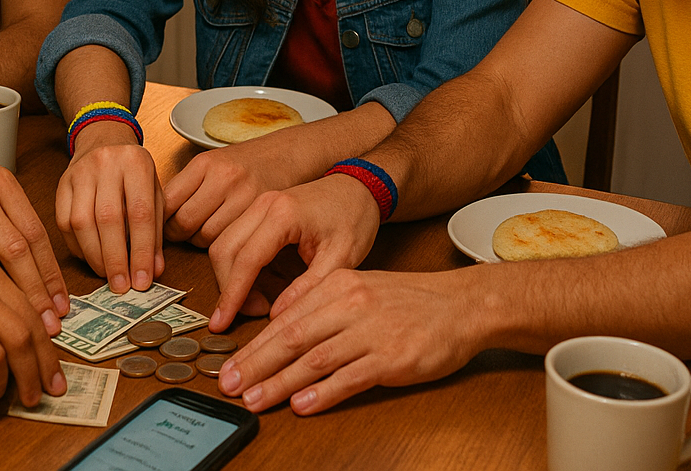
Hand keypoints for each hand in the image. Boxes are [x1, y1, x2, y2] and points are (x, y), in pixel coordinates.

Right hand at [0, 146, 68, 330]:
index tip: (59, 305)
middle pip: (14, 250)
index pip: (35, 234)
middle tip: (47, 325)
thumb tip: (45, 277)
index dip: (50, 275)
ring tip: (15, 327)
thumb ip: (16, 222)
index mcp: (1, 183)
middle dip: (34, 293)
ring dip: (0, 300)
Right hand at [55, 127, 163, 291]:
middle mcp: (106, 163)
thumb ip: (155, 231)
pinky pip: (63, 222)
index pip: (140, 214)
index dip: (141, 251)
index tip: (142, 279)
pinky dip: (77, 247)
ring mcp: (80, 172)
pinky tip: (90, 257)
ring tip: (107, 274)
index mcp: (136, 163)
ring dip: (95, 256)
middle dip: (115, 259)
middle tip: (122, 285)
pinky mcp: (61, 183)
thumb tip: (153, 270)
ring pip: (81, 222)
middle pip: (108, 219)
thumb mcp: (154, 193)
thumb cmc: (134, 173)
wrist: (104, 141)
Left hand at [163, 137, 300, 247]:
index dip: (158, 219)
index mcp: (205, 164)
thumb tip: (156, 214)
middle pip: (184, 222)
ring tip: (204, 231)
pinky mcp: (260, 214)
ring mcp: (244, 197)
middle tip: (179, 233)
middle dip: (177, 234)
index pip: (167, 200)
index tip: (157, 224)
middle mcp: (224, 178)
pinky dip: (220, 243)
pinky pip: (228, 239)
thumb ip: (185, 187)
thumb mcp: (211, 164)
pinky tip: (222, 234)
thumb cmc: (244, 162)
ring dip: (198, 241)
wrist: (286, 155)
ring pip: (205, 237)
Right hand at [208, 175, 380, 330]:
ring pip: (223, 243)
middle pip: (224, 249)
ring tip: (258, 301)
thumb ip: (308, 288)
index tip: (222, 322)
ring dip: (231, 276)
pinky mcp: (258, 208)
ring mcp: (258, 203)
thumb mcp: (341, 259)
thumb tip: (276, 316)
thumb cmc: (354, 217)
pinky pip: (234, 237)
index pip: (246, 259)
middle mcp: (264, 204)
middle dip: (228, 287)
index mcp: (283, 215)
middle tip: (249, 314)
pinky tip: (258, 283)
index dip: (232, 295)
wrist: (361, 186)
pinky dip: (237, 263)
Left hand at [218, 267, 479, 414]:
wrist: (462, 304)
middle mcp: (350, 305)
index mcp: (337, 286)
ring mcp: (371, 331)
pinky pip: (350, 377)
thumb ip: (321, 307)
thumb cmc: (411, 300)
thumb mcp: (360, 288)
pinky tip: (302, 405)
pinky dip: (324, 393)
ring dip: (280, 383)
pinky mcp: (392, 357)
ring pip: (314, 359)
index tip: (228, 366)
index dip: (253, 346)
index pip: (284, 320)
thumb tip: (280, 332)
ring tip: (256, 400)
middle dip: (255, 365)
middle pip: (291, 338)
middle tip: (229, 386)